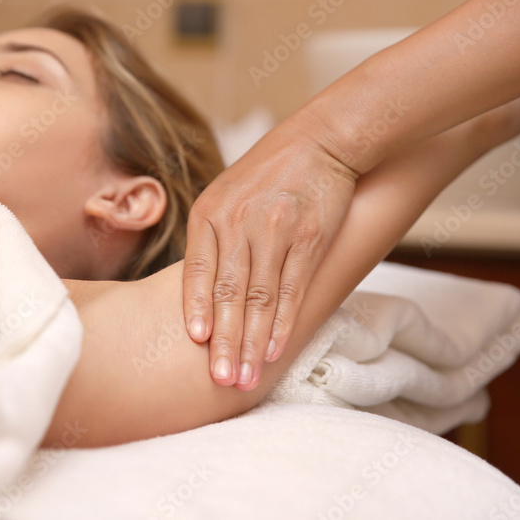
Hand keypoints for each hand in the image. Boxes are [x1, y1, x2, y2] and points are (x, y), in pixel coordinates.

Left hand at [182, 117, 356, 390]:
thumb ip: (213, 236)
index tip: (196, 342)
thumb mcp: (228, 193)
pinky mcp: (309, 238)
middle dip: (223, 341)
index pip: (199, 270)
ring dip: (251, 342)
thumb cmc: (271, 173)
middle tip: (219, 379)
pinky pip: (292, 289)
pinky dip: (283, 322)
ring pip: (259, 298)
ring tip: (244, 377)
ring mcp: (274, 231)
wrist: (323, 140)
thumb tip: (200, 293)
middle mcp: (239, 222)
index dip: (197, 308)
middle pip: (228, 292)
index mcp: (211, 212)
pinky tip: (275, 349)